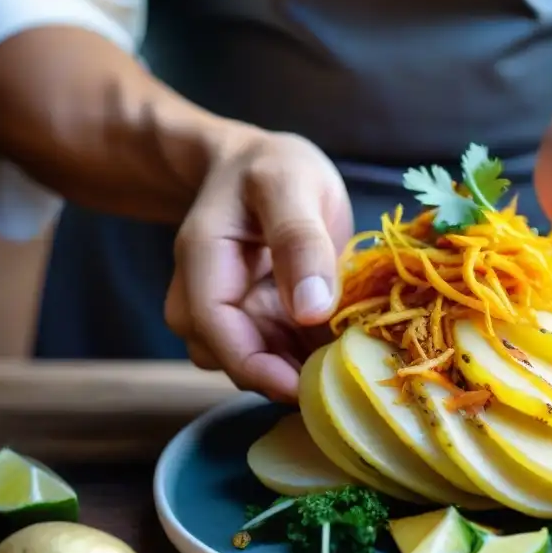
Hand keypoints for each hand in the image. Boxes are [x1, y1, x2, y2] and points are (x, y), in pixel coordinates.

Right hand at [165, 131, 352, 401]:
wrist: (258, 164)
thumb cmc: (271, 166)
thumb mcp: (291, 186)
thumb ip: (299, 242)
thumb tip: (311, 310)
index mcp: (203, 259)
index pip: (213, 329)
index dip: (254, 367)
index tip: (301, 387)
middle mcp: (204, 294)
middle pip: (232, 357)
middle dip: (283, 373)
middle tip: (344, 370)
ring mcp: (230, 311)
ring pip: (255, 362)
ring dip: (298, 366)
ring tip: (348, 350)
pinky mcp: (256, 320)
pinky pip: (277, 354)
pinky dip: (307, 355)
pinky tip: (341, 342)